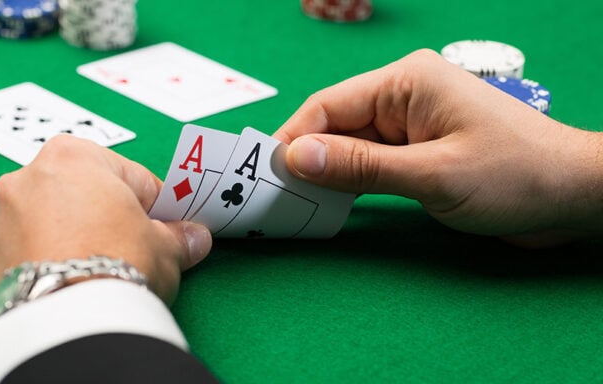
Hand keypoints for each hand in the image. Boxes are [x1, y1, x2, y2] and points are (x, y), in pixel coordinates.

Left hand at [0, 135, 211, 306]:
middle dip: (102, 215)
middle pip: (79, 192)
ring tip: (86, 267)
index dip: (153, 205)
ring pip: (37, 215)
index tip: (163, 226)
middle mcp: (29, 177)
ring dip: (58, 231)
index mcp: (75, 156)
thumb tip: (194, 238)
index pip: (130, 177)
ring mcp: (0, 217)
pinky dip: (15, 256)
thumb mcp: (165, 248)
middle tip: (127, 247)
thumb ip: (178, 237)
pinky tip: (38, 271)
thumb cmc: (119, 266)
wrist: (72, 322)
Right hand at [273, 49, 602, 246]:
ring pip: (350, 144)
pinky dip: (350, 180)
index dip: (293, 138)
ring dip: (326, 172)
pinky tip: (330, 201)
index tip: (266, 174)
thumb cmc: (514, 176)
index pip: (329, 105)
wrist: (572, 197)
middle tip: (275, 196)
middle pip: (335, 124)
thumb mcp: (432, 175)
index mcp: (407, 82)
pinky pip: (370, 160)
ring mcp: (411, 122)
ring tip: (296, 203)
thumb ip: (361, 166)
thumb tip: (296, 157)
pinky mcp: (418, 148)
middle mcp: (404, 94)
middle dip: (307, 158)